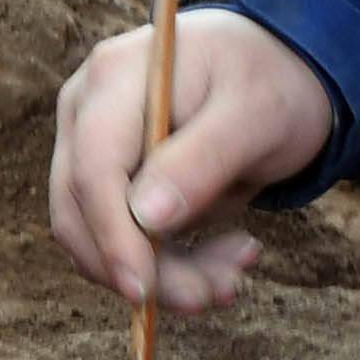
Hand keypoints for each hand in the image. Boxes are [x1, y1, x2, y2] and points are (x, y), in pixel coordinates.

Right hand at [49, 8, 331, 314]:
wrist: (278, 68)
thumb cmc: (271, 80)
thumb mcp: (258, 113)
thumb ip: (204, 158)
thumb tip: (146, 217)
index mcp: (116, 78)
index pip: (93, 167)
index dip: (112, 235)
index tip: (145, 291)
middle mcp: (86, 109)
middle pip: (81, 210)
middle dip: (144, 268)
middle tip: (222, 291)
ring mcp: (89, 144)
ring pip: (95, 237)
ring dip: (161, 275)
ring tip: (234, 274)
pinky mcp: (107, 179)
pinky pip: (117, 239)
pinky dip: (166, 264)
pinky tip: (223, 257)